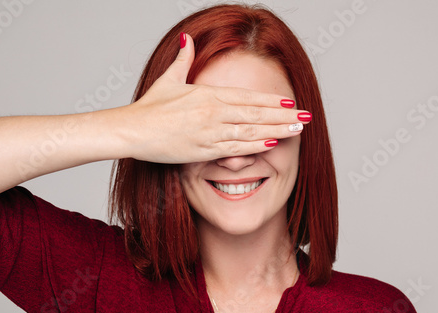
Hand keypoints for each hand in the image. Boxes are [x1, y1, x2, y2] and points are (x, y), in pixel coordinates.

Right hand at [124, 33, 309, 163]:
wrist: (131, 130)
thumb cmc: (148, 107)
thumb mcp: (168, 79)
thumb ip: (183, 59)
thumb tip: (187, 37)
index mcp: (207, 94)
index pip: (247, 97)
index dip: (270, 100)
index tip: (290, 102)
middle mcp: (213, 111)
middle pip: (256, 114)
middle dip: (283, 116)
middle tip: (307, 116)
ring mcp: (210, 131)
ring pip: (251, 131)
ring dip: (277, 130)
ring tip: (299, 130)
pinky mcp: (203, 150)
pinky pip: (236, 148)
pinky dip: (256, 146)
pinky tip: (274, 144)